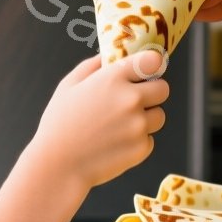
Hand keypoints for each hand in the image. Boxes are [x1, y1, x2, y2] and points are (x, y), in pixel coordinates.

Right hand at [29, 51, 169, 188]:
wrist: (58, 165)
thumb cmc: (59, 123)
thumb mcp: (69, 85)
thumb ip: (92, 66)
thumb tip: (108, 56)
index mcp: (113, 79)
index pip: (153, 61)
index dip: (152, 66)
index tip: (147, 71)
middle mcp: (130, 99)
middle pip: (163, 89)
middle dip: (152, 93)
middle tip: (135, 101)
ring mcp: (138, 125)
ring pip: (159, 116)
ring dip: (146, 118)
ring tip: (120, 126)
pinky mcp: (142, 148)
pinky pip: (150, 139)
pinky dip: (137, 141)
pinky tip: (116, 143)